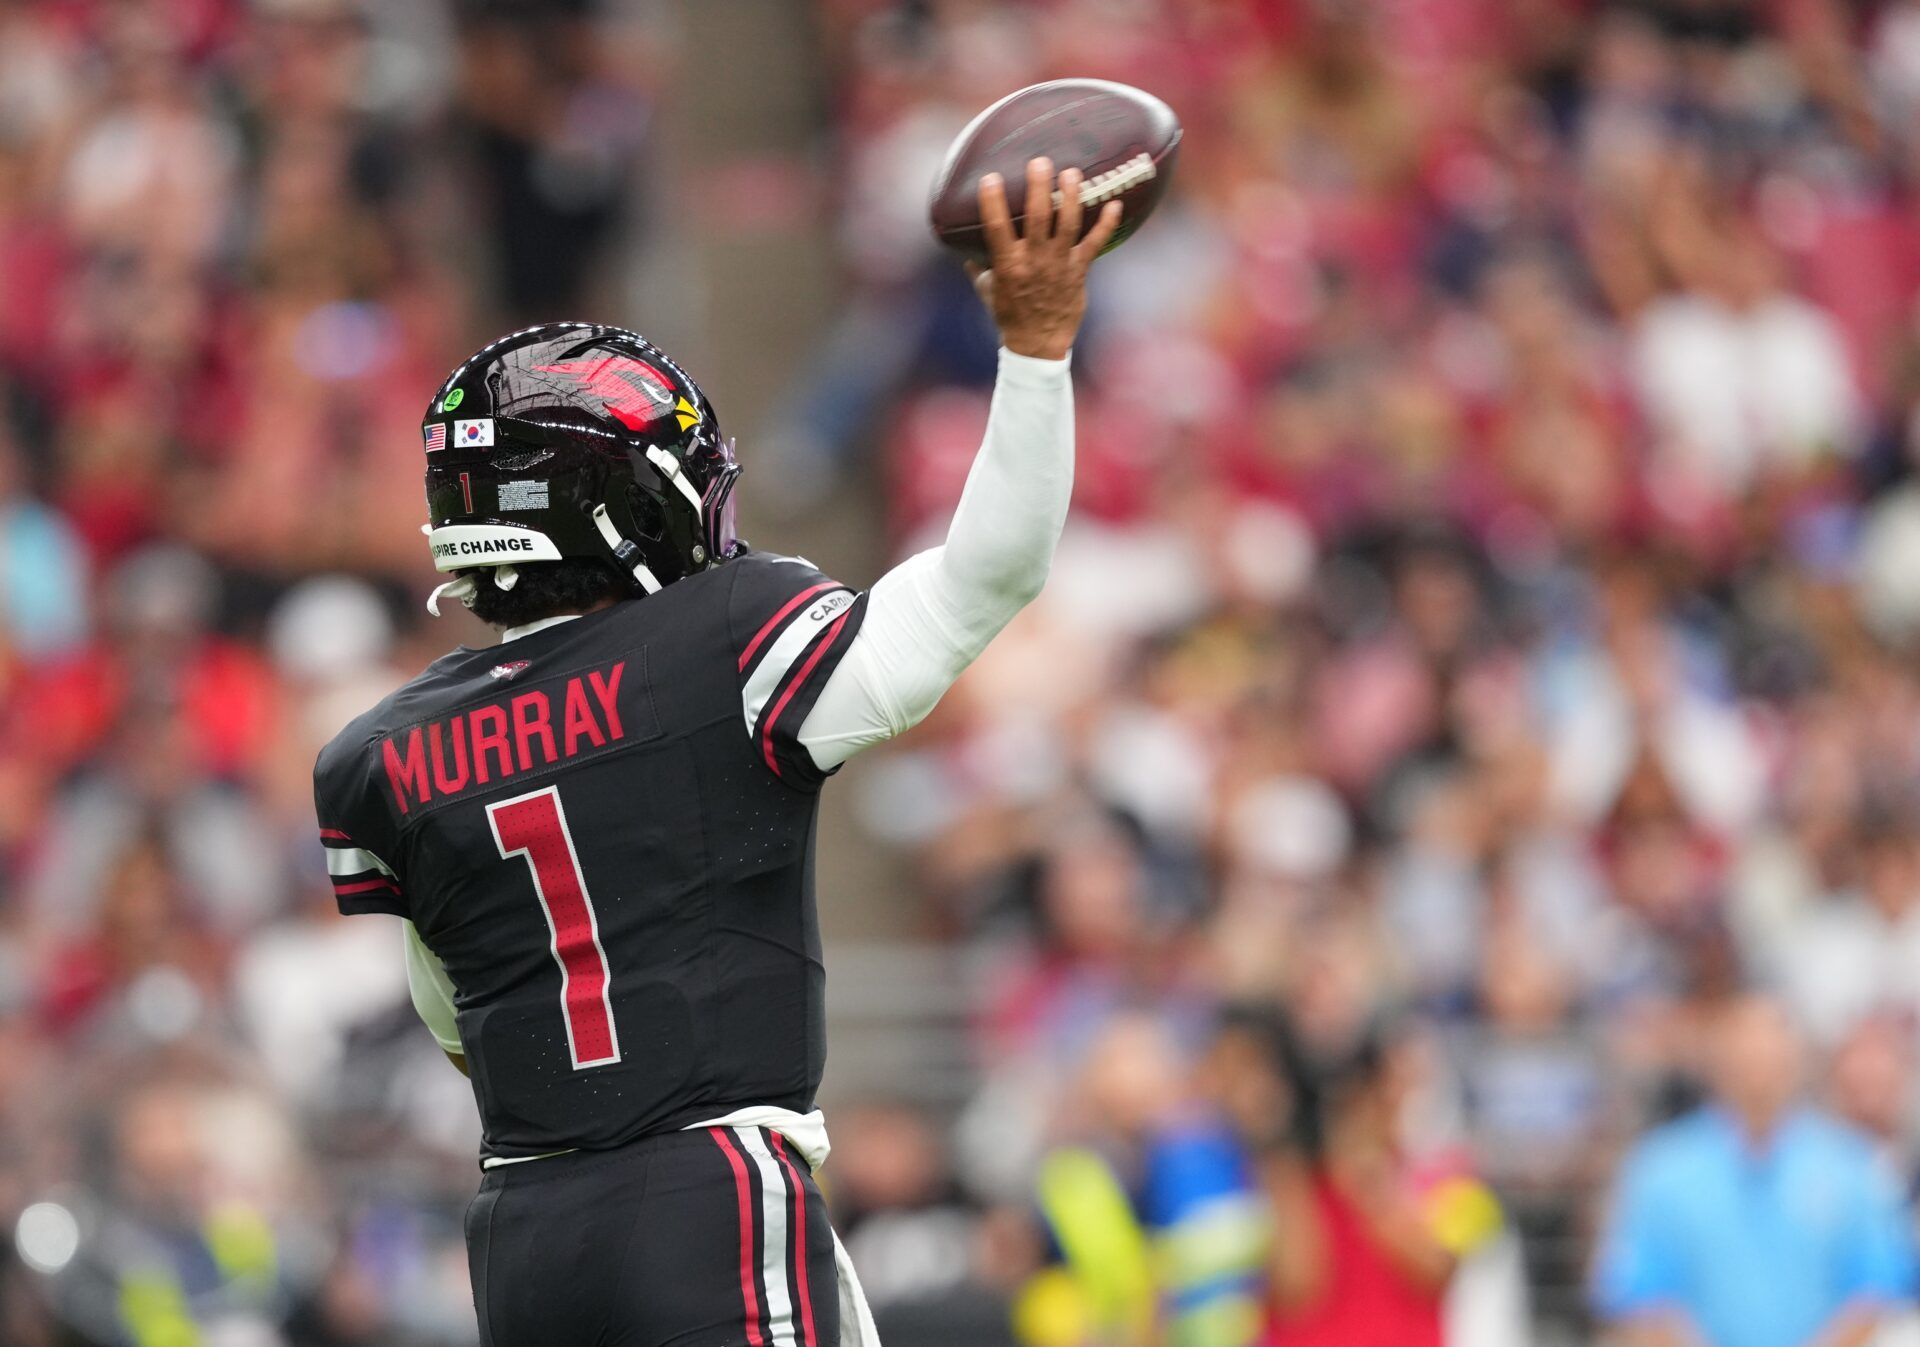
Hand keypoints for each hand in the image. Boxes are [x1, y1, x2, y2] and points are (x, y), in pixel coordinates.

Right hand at [968, 156, 1122, 361]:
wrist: (1037, 344)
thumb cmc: (1008, 315)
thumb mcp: (986, 290)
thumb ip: (978, 265)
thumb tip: (965, 245)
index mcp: (1007, 265)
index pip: (996, 228)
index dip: (993, 202)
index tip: (991, 178)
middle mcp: (1033, 261)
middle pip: (1037, 218)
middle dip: (1039, 187)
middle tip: (1041, 162)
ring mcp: (1058, 265)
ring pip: (1067, 225)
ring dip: (1071, 197)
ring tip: (1072, 173)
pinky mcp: (1079, 271)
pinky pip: (1095, 244)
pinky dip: (1106, 224)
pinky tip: (1115, 203)